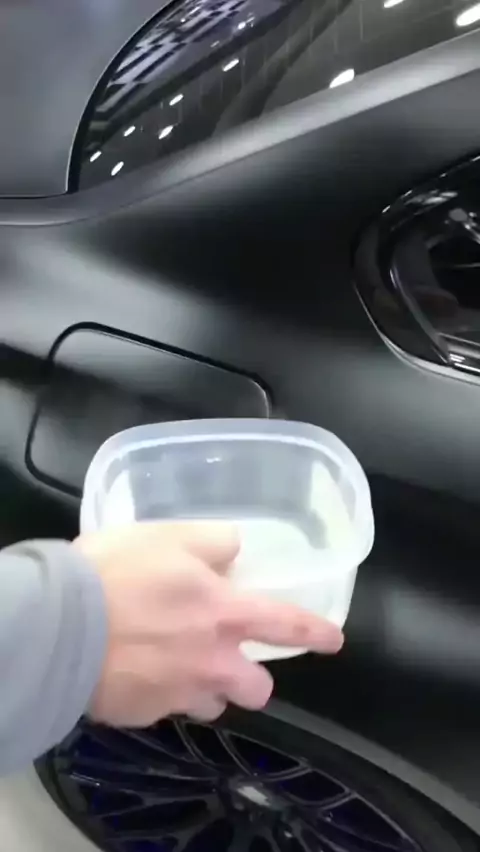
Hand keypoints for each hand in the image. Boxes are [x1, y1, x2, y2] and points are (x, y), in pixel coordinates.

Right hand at [75, 522, 342, 727]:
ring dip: (205, 689)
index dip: (314, 632)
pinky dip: (160, 695)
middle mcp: (211, 661)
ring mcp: (178, 693)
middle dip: (252, 679)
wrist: (60, 627)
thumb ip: (210, 541)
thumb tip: (234, 550)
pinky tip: (137, 673)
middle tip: (228, 661)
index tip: (334, 641)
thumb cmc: (117, 572)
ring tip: (176, 667)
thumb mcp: (167, 535)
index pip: (285, 623)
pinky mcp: (145, 714)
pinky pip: (166, 709)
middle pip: (257, 688)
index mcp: (223, 613)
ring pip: (213, 705)